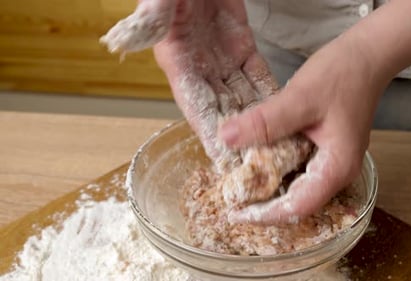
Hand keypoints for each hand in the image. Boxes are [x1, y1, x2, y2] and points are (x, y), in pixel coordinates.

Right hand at [100, 0, 277, 169]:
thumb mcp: (161, 0)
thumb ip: (151, 17)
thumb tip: (128, 36)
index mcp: (179, 63)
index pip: (196, 107)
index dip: (210, 136)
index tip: (225, 161)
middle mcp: (201, 68)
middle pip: (222, 111)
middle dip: (239, 139)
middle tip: (256, 165)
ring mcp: (223, 60)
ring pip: (243, 98)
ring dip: (258, 122)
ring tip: (275, 145)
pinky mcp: (242, 47)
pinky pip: (257, 76)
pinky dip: (268, 95)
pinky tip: (282, 112)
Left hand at [222, 35, 390, 223]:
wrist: (367, 56)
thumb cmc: (342, 75)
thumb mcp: (299, 98)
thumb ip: (265, 122)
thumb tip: (227, 138)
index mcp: (336, 168)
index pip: (298, 208)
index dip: (266, 215)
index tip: (236, 214)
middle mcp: (337, 172)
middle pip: (298, 204)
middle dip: (264, 206)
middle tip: (233, 201)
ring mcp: (333, 162)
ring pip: (298, 188)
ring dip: (270, 190)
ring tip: (239, 187)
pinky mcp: (326, 150)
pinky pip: (299, 170)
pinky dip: (277, 171)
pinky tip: (257, 163)